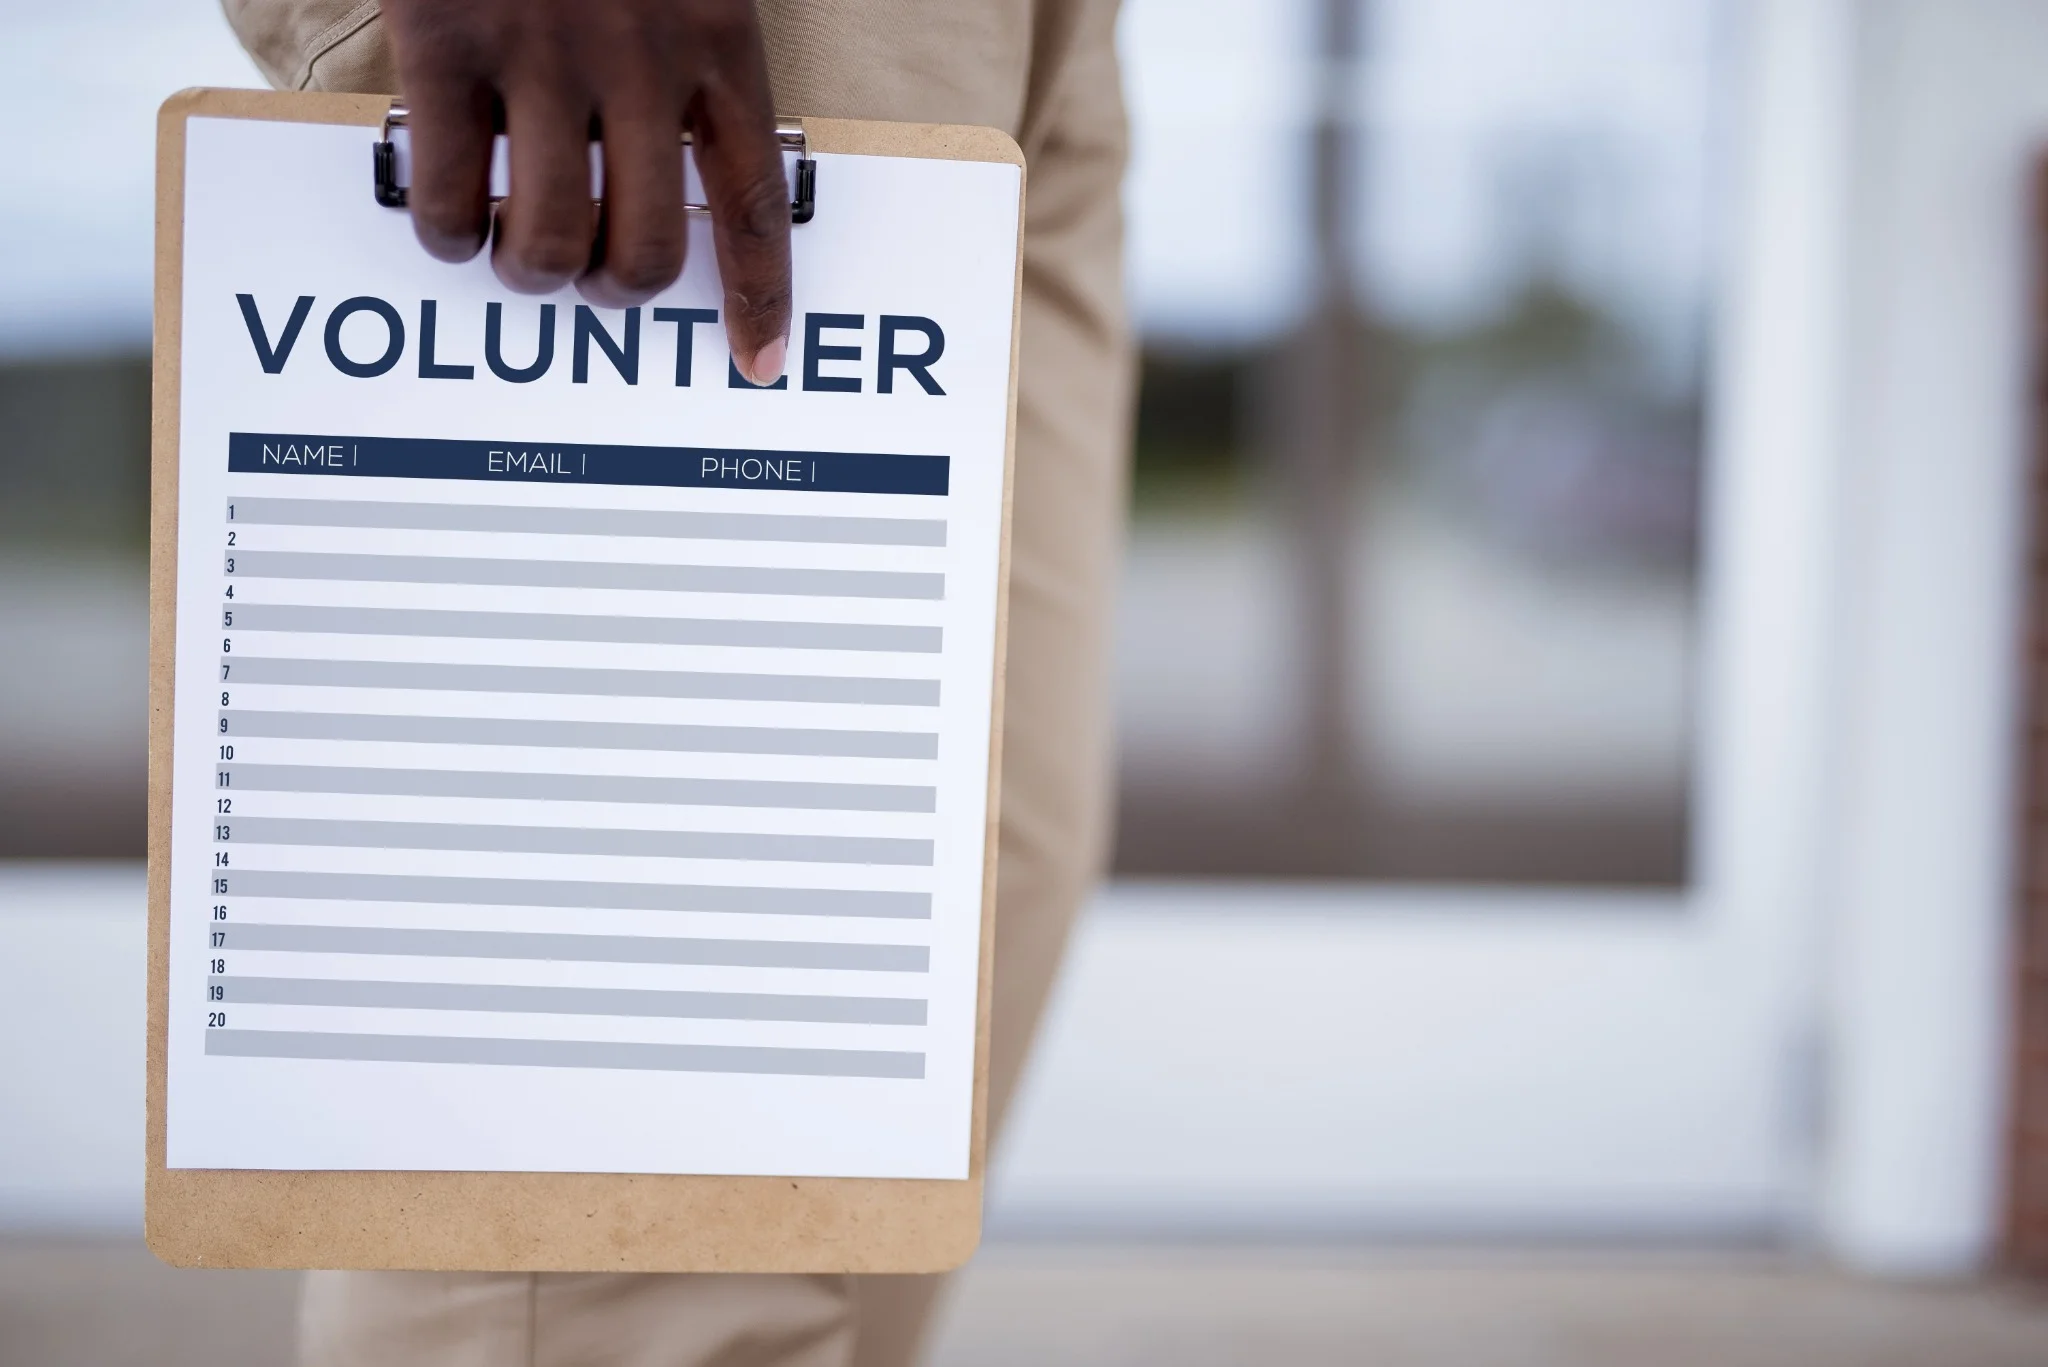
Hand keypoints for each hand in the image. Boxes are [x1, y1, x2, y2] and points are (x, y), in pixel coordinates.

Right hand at [381, 0, 790, 383]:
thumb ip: (690, 62)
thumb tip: (672, 185)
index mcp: (716, 38)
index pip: (751, 203)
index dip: (757, 299)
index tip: (759, 363)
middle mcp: (639, 55)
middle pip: (643, 250)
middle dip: (614, 290)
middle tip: (588, 278)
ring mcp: (540, 49)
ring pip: (546, 242)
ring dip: (527, 272)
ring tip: (511, 252)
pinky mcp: (444, 37)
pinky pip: (450, 196)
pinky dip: (448, 234)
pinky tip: (451, 221)